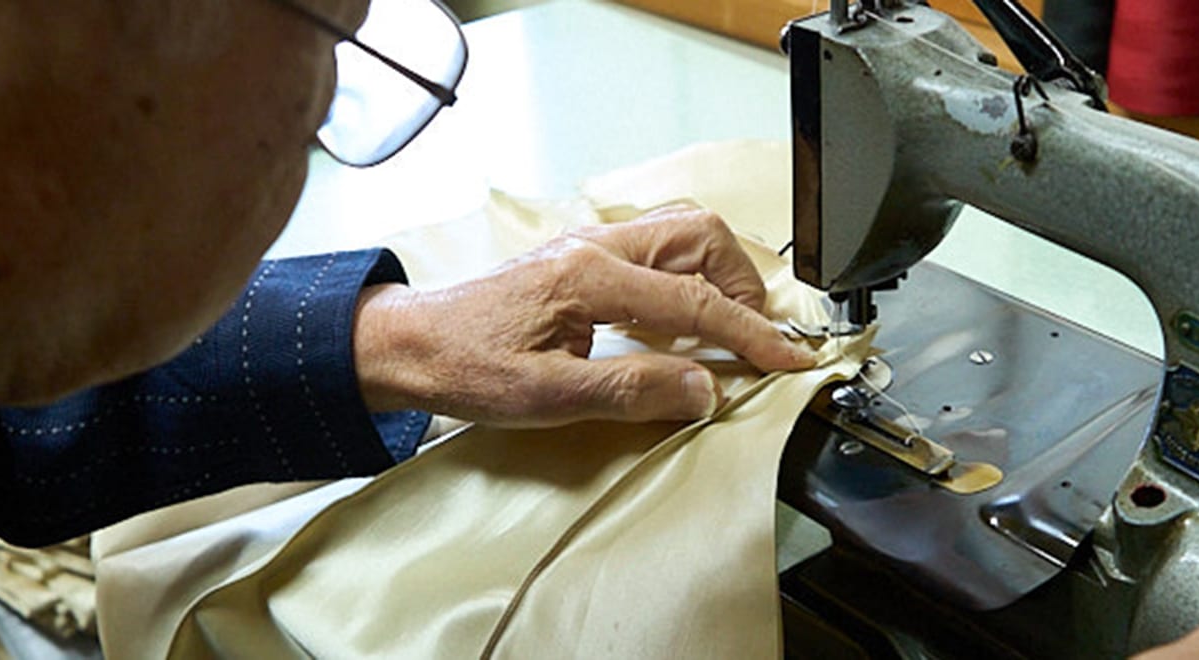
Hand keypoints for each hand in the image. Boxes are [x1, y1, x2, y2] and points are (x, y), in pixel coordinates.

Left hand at [351, 205, 816, 426]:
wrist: (409, 345)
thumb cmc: (465, 367)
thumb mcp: (548, 397)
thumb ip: (631, 390)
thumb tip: (701, 389)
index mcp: (590, 277)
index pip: (695, 300)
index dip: (751, 334)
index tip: (789, 359)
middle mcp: (594, 247)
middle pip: (701, 237)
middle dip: (742, 287)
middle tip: (753, 342)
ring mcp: (588, 245)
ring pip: (682, 233)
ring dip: (718, 276)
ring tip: (725, 331)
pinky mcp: (582, 257)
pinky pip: (657, 248)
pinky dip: (688, 276)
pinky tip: (681, 321)